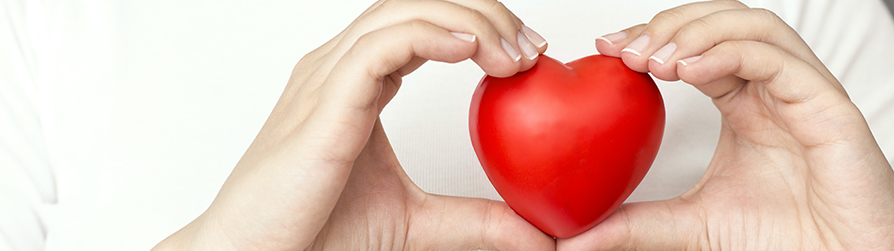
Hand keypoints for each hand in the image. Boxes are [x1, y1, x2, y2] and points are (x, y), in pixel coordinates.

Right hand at [153, 0, 552, 249]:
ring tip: (512, 56)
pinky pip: (379, 46)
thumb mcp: (416, 221)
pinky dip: (430, 36)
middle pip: (417, 2)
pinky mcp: (324, 104)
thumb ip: (474, 220)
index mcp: (356, 83)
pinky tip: (470, 51)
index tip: (526, 58)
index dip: (478, 26)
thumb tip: (533, 235)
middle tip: (531, 50)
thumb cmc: (313, 233)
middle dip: (483, 12)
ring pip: (403, 10)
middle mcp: (339, 69)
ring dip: (469, 20)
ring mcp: (328, 79)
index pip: (422, 22)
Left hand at [561, 0, 893, 249]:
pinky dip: (731, 53)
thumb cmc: (783, 240)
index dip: (651, 38)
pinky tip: (690, 72)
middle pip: (722, 21)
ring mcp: (801, 93)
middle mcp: (771, 90)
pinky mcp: (828, 108)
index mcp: (744, 104)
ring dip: (698, 31)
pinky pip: (778, 59)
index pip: (695, 47)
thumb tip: (575, 239)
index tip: (608, 49)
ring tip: (656, 58)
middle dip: (670, 25)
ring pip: (752, 26)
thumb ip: (637, 223)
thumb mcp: (690, 225)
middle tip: (626, 50)